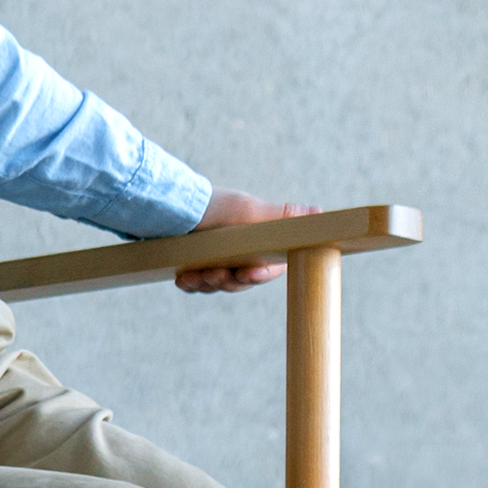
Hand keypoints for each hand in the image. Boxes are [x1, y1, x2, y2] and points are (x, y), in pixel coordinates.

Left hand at [178, 188, 318, 293]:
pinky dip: (191, 284)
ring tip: (194, 276)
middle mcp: (237, 250)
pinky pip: (196, 284)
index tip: (248, 274)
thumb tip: (321, 213)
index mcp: (256, 240)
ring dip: (208, 284)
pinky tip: (182, 280)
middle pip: (242, 281)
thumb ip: (282, 217)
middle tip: (214, 275)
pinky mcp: (193, 263)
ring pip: (219, 285)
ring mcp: (215, 258)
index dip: (260, 275)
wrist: (166, 202)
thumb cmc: (212, 205)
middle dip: (228, 281)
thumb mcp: (247, 211)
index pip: (269, 268)